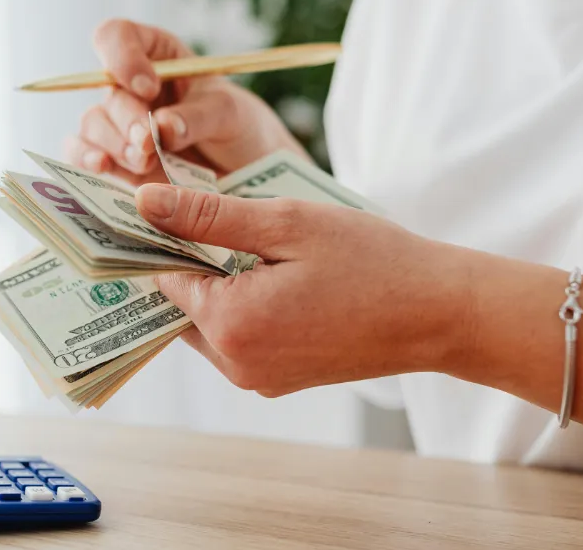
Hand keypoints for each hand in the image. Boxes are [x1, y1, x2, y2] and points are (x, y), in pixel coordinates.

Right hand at [65, 19, 305, 184]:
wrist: (246, 172)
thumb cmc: (239, 127)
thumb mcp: (230, 112)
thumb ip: (197, 116)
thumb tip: (161, 127)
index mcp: (156, 55)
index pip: (117, 36)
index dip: (122, 57)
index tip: (148, 88)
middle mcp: (130, 87)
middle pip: (107, 90)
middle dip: (127, 118)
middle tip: (149, 142)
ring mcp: (118, 124)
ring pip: (93, 124)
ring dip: (114, 143)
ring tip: (145, 162)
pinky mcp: (114, 160)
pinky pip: (83, 154)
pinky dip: (86, 159)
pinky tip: (101, 166)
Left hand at [134, 184, 473, 396]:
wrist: (439, 314)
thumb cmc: (372, 261)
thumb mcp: (286, 223)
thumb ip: (207, 216)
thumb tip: (143, 200)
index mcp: (230, 324)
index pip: (163, 277)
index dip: (159, 238)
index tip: (161, 207)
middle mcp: (235, 364)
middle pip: (180, 306)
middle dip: (186, 263)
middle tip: (201, 217)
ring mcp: (257, 379)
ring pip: (207, 325)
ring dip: (215, 286)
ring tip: (244, 242)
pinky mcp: (278, 382)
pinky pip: (237, 340)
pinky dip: (241, 307)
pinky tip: (269, 274)